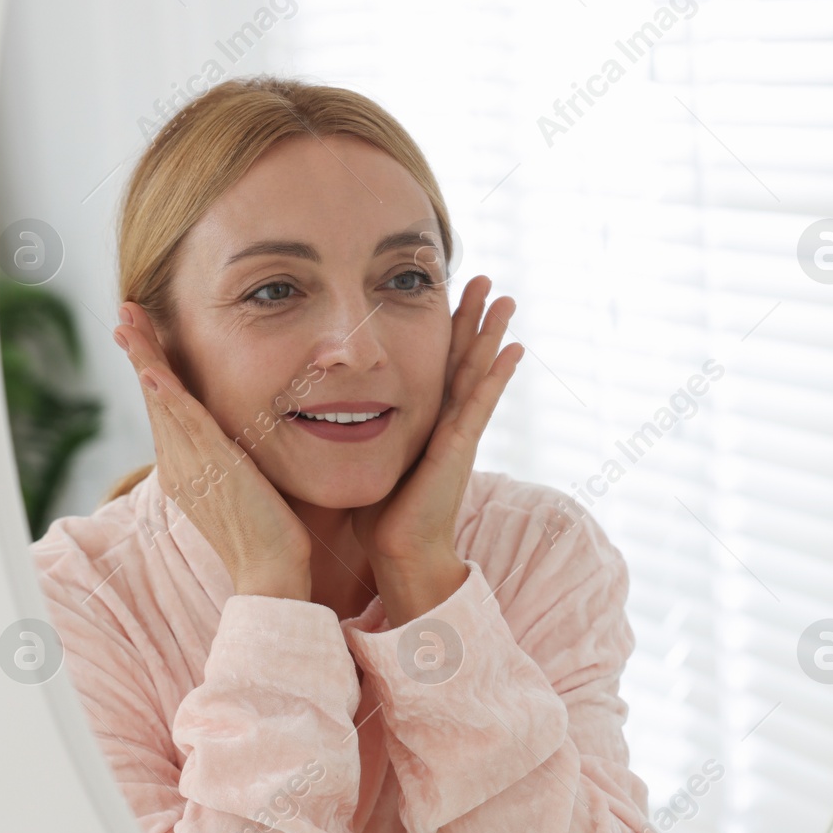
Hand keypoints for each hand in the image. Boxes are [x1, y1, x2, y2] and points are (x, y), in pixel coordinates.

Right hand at [113, 303, 312, 600]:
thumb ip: (239, 458)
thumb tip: (246, 439)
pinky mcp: (210, 470)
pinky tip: (153, 370)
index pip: (167, 407)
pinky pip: (185, 425)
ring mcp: (190, 467)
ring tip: (129, 321)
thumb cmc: (271, 535)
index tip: (144, 335)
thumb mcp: (248, 484)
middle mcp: (178, 464)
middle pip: (156, 396)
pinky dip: (168, 395)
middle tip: (126, 312)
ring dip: (145, 358)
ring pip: (162, 402)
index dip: (154, 368)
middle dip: (141, 351)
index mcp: (185, 467)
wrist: (272, 572)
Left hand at [348, 276, 523, 625]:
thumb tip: (316, 404)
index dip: (443, 329)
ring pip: (477, 372)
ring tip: (506, 300)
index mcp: (424, 420)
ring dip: (493, 335)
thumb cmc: (379, 513)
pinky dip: (499, 377)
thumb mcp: (364, 455)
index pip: (434, 363)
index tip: (446, 292)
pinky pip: (482, 404)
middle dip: (472, 318)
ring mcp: (458, 434)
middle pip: (461, 357)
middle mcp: (446, 422)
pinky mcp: (460, 449)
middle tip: (483, 279)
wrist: (400, 553)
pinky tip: (515, 351)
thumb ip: (353, 428)